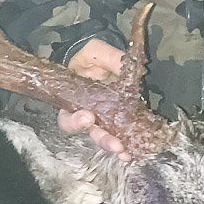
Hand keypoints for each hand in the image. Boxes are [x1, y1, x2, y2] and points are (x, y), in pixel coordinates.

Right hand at [57, 39, 131, 160]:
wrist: (106, 59)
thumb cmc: (92, 57)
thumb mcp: (96, 51)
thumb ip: (108, 57)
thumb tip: (123, 63)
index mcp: (75, 101)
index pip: (68, 118)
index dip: (75, 122)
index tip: (89, 117)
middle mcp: (89, 114)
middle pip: (91, 134)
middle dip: (103, 140)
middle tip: (115, 145)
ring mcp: (106, 119)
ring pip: (108, 138)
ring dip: (117, 146)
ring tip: (126, 152)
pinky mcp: (122, 120)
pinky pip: (124, 134)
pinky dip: (130, 143)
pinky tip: (135, 150)